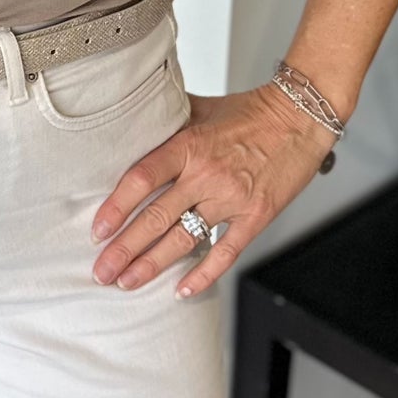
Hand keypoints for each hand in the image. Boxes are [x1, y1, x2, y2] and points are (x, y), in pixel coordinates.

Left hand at [89, 82, 338, 296]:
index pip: (142, 179)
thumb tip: (134, 120)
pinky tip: (182, 290)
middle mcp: (206, 174)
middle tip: (101, 272)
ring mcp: (231, 198)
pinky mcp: (255, 216)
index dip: (116, 207)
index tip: (97, 231)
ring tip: (127, 283)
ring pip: (184, 239)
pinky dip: (203, 275)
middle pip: (156, 217)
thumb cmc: (249, 111)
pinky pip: (225, 252)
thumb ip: (168, 119)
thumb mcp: (201, 107)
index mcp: (188, 144)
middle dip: (124, 249)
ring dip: (152, 265)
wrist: (299, 117)